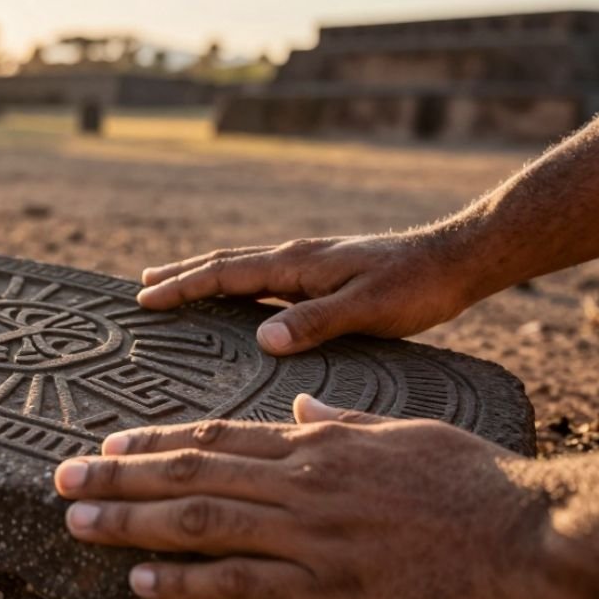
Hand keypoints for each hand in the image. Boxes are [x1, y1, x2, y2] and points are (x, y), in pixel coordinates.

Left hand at [54, 396, 575, 598]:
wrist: (536, 542)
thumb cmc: (479, 487)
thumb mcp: (409, 433)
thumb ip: (348, 419)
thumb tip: (306, 402)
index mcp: (319, 445)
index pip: (216, 438)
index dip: (154, 442)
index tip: (109, 444)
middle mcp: (301, 483)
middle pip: (189, 474)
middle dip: (118, 475)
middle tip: (62, 477)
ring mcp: (310, 537)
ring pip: (197, 521)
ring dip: (128, 519)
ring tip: (76, 518)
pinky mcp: (327, 592)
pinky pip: (238, 583)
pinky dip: (182, 579)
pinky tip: (139, 577)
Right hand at [136, 234, 474, 354]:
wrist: (457, 259)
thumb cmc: (416, 287)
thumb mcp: (367, 309)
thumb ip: (315, 323)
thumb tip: (261, 340)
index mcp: (296, 265)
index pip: (224, 275)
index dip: (182, 287)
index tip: (144, 299)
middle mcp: (295, 258)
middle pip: (224, 265)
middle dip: (181, 275)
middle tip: (141, 286)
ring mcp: (308, 263)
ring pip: (242, 268)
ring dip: (204, 276)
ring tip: (175, 283)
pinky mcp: (322, 273)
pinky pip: (263, 278)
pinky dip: (234, 284)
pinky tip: (238, 297)